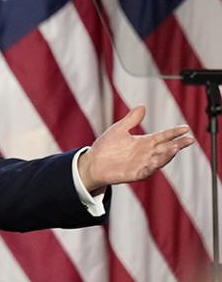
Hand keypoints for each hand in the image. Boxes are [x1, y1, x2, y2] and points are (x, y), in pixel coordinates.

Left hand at [78, 106, 194, 192]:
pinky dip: (152, 167)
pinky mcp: (134, 174)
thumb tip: (142, 106)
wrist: (92, 163)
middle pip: (166, 148)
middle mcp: (146, 154)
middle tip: (189, 140)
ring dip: (167, 155)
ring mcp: (141, 164)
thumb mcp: (119, 129)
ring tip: (175, 148)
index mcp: (144, 142)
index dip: (174, 132)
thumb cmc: (106, 147)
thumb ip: (131, 120)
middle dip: (178, 144)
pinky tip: (156, 161)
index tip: (185, 128)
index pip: (163, 136)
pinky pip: (145, 171)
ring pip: (159, 160)